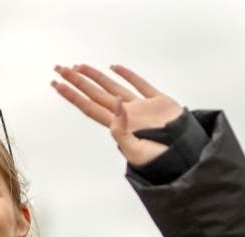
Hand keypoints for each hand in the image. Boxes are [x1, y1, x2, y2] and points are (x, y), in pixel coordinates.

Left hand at [51, 64, 183, 167]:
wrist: (186, 158)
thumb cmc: (160, 161)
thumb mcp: (136, 150)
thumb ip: (122, 129)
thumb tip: (114, 103)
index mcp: (119, 126)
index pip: (89, 106)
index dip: (73, 95)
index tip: (58, 85)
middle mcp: (126, 115)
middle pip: (95, 94)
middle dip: (77, 81)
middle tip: (60, 68)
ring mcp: (141, 108)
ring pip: (113, 87)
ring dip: (96, 76)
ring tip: (79, 66)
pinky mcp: (158, 102)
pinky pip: (140, 84)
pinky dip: (128, 75)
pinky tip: (115, 68)